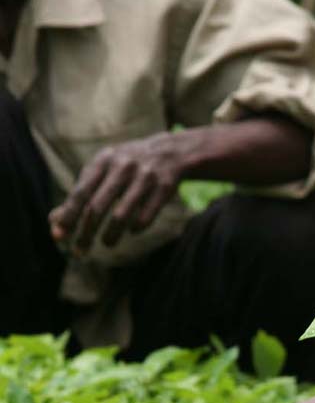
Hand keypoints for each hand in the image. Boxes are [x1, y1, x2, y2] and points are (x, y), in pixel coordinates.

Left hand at [49, 133, 189, 251]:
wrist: (171, 151)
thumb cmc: (127, 166)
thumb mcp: (103, 171)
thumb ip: (81, 194)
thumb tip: (54, 221)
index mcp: (103, 161)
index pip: (80, 193)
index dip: (68, 216)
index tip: (59, 236)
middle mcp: (122, 167)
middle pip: (97, 207)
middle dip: (86, 232)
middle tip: (79, 251)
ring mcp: (145, 178)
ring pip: (121, 214)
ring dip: (111, 234)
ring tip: (107, 243)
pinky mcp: (164, 188)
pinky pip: (146, 216)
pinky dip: (137, 227)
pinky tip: (132, 231)